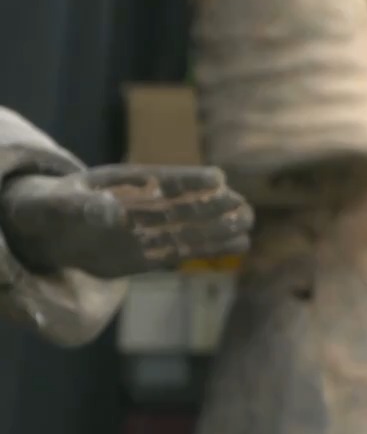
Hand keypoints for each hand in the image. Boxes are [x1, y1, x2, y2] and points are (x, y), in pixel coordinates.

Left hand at [0, 164, 252, 277]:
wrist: (51, 230)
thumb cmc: (55, 207)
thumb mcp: (62, 204)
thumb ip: (86, 207)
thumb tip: (115, 216)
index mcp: (128, 185)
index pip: (165, 180)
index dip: (191, 179)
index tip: (218, 178)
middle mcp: (146, 207)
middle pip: (186, 205)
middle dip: (214, 206)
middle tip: (243, 207)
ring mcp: (151, 231)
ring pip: (193, 228)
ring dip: (220, 227)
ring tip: (248, 223)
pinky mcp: (150, 255)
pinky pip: (185, 251)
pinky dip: (211, 248)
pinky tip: (239, 243)